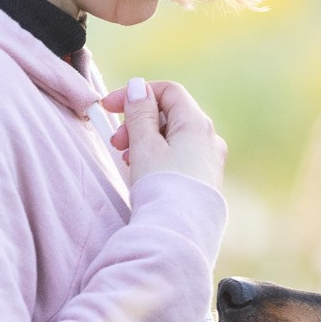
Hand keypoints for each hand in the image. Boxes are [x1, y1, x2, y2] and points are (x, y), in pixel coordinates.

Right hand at [103, 77, 226, 190]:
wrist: (180, 234)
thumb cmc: (161, 187)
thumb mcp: (144, 145)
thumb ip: (139, 113)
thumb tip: (138, 87)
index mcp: (197, 124)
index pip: (168, 92)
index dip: (137, 94)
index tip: (111, 106)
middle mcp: (209, 139)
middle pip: (170, 115)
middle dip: (138, 123)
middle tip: (117, 142)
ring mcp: (210, 161)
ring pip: (173, 138)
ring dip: (146, 142)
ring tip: (128, 161)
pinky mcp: (206, 181)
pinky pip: (180, 158)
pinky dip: (159, 158)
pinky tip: (144, 175)